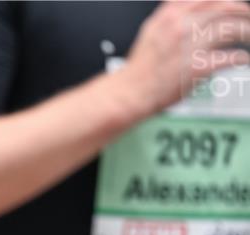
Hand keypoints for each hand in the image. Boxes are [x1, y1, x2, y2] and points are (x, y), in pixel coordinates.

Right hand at [116, 0, 249, 116]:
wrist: (129, 92)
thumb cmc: (140, 69)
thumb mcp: (151, 31)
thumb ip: (171, 16)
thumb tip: (191, 9)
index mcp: (170, 15)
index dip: (226, 1)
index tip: (234, 5)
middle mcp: (182, 26)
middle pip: (224, 8)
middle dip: (242, 12)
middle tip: (247, 19)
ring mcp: (191, 45)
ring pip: (232, 29)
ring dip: (246, 32)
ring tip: (248, 37)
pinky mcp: (200, 66)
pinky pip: (231, 57)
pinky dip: (241, 58)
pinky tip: (242, 59)